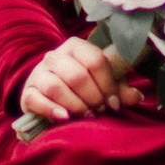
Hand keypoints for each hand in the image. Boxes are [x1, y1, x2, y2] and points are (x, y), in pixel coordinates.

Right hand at [18, 35, 150, 127]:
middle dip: (92, 98)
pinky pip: (36, 99)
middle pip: (77, 75)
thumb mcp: (102, 85)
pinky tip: (64, 118)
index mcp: (76, 47)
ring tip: (85, 116)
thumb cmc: (82, 88)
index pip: (95, 61)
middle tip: (99, 111)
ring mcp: (39, 73)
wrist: (48, 93)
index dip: (108, 85)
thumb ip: (120, 91)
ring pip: (56, 87)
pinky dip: (51, 110)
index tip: (114, 104)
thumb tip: (136, 97)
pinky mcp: (27, 91)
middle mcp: (55, 56)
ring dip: (75, 105)